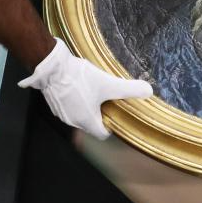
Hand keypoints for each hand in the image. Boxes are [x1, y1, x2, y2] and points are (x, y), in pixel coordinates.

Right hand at [18, 38, 152, 138]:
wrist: (52, 67)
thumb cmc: (79, 78)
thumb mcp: (108, 84)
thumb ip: (129, 89)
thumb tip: (149, 91)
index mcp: (86, 121)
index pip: (102, 134)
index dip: (112, 126)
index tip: (116, 113)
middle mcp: (72, 121)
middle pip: (91, 124)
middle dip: (101, 114)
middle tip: (107, 99)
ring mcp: (61, 113)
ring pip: (79, 115)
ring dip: (87, 106)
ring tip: (94, 91)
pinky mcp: (54, 103)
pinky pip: (69, 107)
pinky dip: (75, 100)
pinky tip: (79, 86)